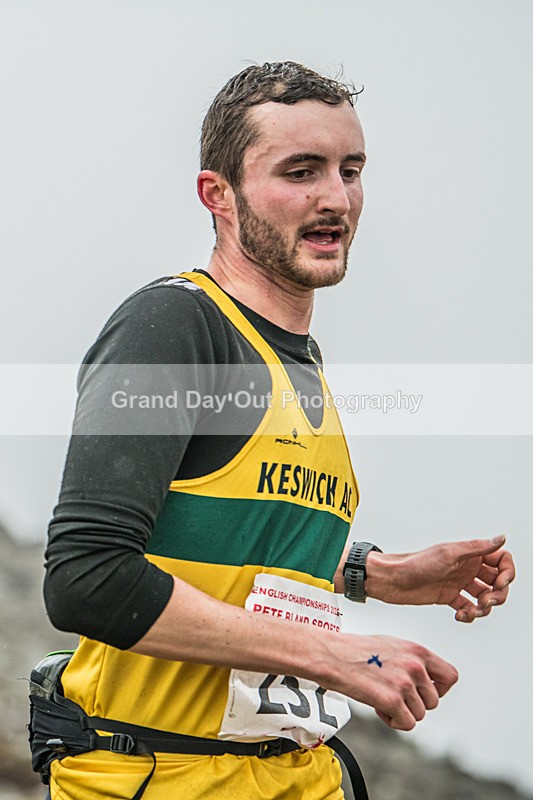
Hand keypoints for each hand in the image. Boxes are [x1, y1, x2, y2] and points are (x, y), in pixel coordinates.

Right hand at [327, 633, 457, 730]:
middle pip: (433, 702)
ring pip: (419, 715)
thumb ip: (414, 661)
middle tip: (394, 696)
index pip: (450, 676)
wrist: (333, 655)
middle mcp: (415, 666)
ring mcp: (405, 683)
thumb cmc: (358, 650)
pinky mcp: (392, 700)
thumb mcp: (393, 646)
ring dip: (402, 713)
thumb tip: (427, 680)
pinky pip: (406, 724)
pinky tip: (379, 708)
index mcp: (418, 651)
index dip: (440, 689)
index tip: (424, 692)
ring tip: (382, 698)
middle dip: (415, 704)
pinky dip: (393, 722)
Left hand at [365, 535, 515, 621]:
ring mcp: (459, 582)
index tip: (500, 583)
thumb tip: (501, 537)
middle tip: (487, 602)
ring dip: (485, 608)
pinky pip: (469, 608)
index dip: (507, 572)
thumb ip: (477, 548)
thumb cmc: (415, 563)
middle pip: (497, 581)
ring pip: (485, 597)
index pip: (501, 560)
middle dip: (498, 594)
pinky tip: (460, 616)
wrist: (392, 580)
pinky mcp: (449, 597)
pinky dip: (469, 615)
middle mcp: (467, 567)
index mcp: (469, 553)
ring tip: (473, 612)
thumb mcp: (449, 554)